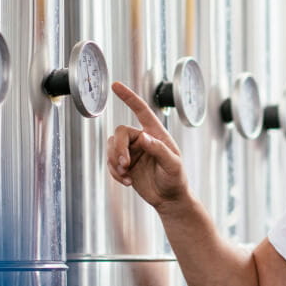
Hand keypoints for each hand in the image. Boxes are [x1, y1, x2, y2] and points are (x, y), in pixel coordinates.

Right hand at [106, 81, 188, 210]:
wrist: (169, 199)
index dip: (129, 97)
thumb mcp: (173, 165)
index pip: (141, 111)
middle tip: (124, 164)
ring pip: (111, 146)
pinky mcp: (125, 165)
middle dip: (118, 149)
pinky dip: (114, 172)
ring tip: (126, 175)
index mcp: (156, 134)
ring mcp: (132, 152)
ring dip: (114, 162)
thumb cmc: (176, 179)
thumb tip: (143, 137)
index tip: (116, 86)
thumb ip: (159, 149)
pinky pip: (110, 162)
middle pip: (120, 132)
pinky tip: (126, 182)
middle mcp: (142, 139)